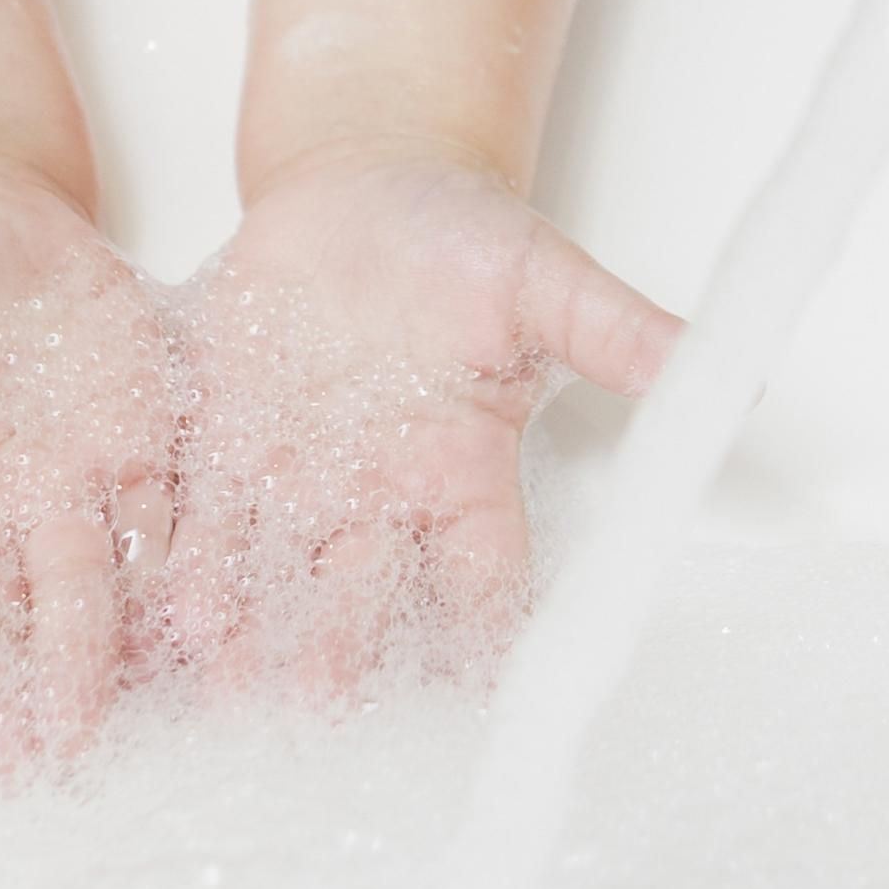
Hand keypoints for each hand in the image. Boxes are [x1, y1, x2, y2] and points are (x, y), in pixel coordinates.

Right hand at [0, 154, 179, 770]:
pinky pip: (172, 515)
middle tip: (42, 770)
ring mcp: (66, 480)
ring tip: (127, 726)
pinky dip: (193, 570)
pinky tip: (220, 624)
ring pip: (94, 583)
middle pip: (3, 612)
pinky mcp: (144, 443)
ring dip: (109, 654)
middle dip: (22, 690)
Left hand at [152, 154, 677, 694]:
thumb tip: (727, 377)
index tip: (478, 703)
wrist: (361, 185)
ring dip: (251, 627)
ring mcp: (294, 480)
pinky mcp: (221, 446)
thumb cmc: (461, 232)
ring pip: (273, 572)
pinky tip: (161, 603)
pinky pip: (198, 515)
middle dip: (345, 649)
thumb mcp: (542, 277)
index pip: (483, 582)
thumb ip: (617, 330)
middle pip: (365, 595)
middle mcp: (376, 501)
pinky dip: (182, 560)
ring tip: (226, 676)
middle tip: (325, 702)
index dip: (482, 643)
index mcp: (461, 477)